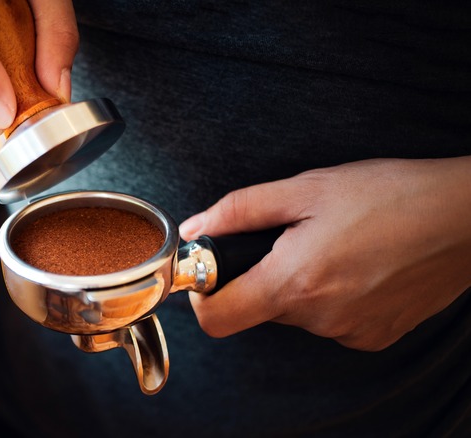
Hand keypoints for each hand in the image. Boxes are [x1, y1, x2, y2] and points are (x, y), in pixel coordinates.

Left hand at [179, 157, 470, 350]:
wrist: (466, 217)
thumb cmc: (389, 194)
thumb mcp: (306, 189)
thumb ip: (239, 211)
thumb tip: (196, 228)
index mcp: (294, 283)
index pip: (217, 320)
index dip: (202, 297)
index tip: (211, 272)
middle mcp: (319, 319)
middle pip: (259, 308)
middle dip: (263, 275)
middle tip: (293, 238)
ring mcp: (349, 333)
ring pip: (297, 313)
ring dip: (301, 283)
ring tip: (335, 245)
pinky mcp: (375, 337)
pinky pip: (331, 321)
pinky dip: (331, 297)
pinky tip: (358, 265)